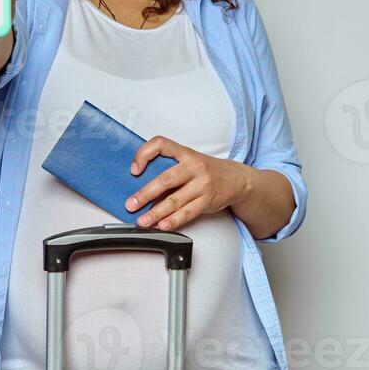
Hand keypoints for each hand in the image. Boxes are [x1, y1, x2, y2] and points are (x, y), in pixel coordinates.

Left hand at [124, 135, 253, 231]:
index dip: (144, 154)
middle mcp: (194, 167)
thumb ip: (169, 168)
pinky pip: (188, 213)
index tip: (134, 169)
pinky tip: (163, 225)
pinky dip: (174, 221)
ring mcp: (202, 184)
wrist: (237, 179)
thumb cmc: (207, 170)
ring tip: (143, 221)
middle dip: (145, 193)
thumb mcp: (190, 160)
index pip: (161, 144)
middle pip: (166, 179)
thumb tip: (141, 186)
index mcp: (185, 153)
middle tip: (131, 204)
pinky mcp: (207, 201)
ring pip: (175, 200)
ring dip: (156, 213)